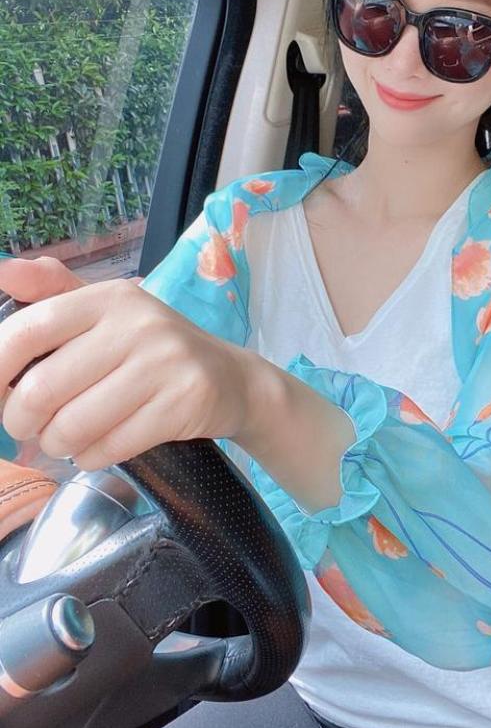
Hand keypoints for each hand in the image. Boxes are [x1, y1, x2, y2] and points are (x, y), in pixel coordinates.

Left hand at [0, 257, 252, 470]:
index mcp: (109, 297)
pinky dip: (91, 457)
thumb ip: (53, 292)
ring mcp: (164, 364)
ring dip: (56, 444)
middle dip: (21, 422)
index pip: (28, 330)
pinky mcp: (183, 404)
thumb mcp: (108, 312)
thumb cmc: (153, 349)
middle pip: (43, 389)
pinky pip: (109, 447)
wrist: (232, 379)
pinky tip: (99, 446)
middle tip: (29, 428)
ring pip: (73, 426)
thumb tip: (2, 269)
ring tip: (65, 439)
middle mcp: (137, 324)